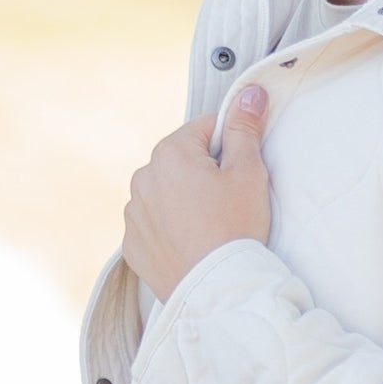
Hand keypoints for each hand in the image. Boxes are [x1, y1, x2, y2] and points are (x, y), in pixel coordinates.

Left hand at [122, 85, 270, 303]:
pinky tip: (193, 243)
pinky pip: (154, 225)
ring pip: (166, 193)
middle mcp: (142, 178)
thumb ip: (245, 127)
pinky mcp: (133, 244)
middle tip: (230, 203)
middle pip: (183, 161)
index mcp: (170, 152)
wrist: (216, 290)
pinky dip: (171, 229)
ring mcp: (134, 214)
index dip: (230, 146)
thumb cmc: (236, 228)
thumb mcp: (249, 172)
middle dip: (205, 174)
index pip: (205, 129)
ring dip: (185, 201)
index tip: (241, 171)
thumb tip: (249, 93)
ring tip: (211, 227)